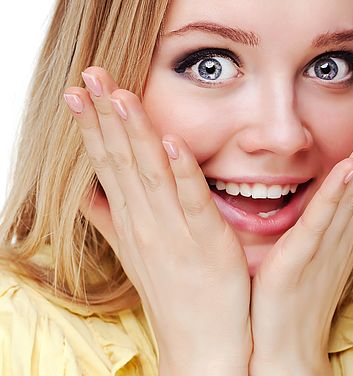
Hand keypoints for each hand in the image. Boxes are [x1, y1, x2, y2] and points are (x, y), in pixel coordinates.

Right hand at [63, 66, 251, 373]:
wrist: (203, 344)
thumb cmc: (173, 290)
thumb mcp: (135, 252)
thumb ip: (112, 219)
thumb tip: (88, 193)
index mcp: (131, 219)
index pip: (106, 162)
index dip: (92, 125)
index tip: (78, 91)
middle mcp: (145, 221)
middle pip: (121, 160)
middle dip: (105, 115)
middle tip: (90, 75)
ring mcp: (174, 232)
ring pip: (150, 173)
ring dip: (136, 133)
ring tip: (122, 96)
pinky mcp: (207, 242)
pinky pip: (193, 202)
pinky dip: (182, 172)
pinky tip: (173, 142)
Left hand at [248, 81, 352, 373]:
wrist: (285, 344)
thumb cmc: (300, 291)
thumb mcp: (327, 241)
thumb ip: (347, 208)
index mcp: (349, 219)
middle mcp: (346, 224)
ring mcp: (329, 238)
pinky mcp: (303, 253)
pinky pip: (323, 218)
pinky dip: (338, 191)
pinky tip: (351, 165)